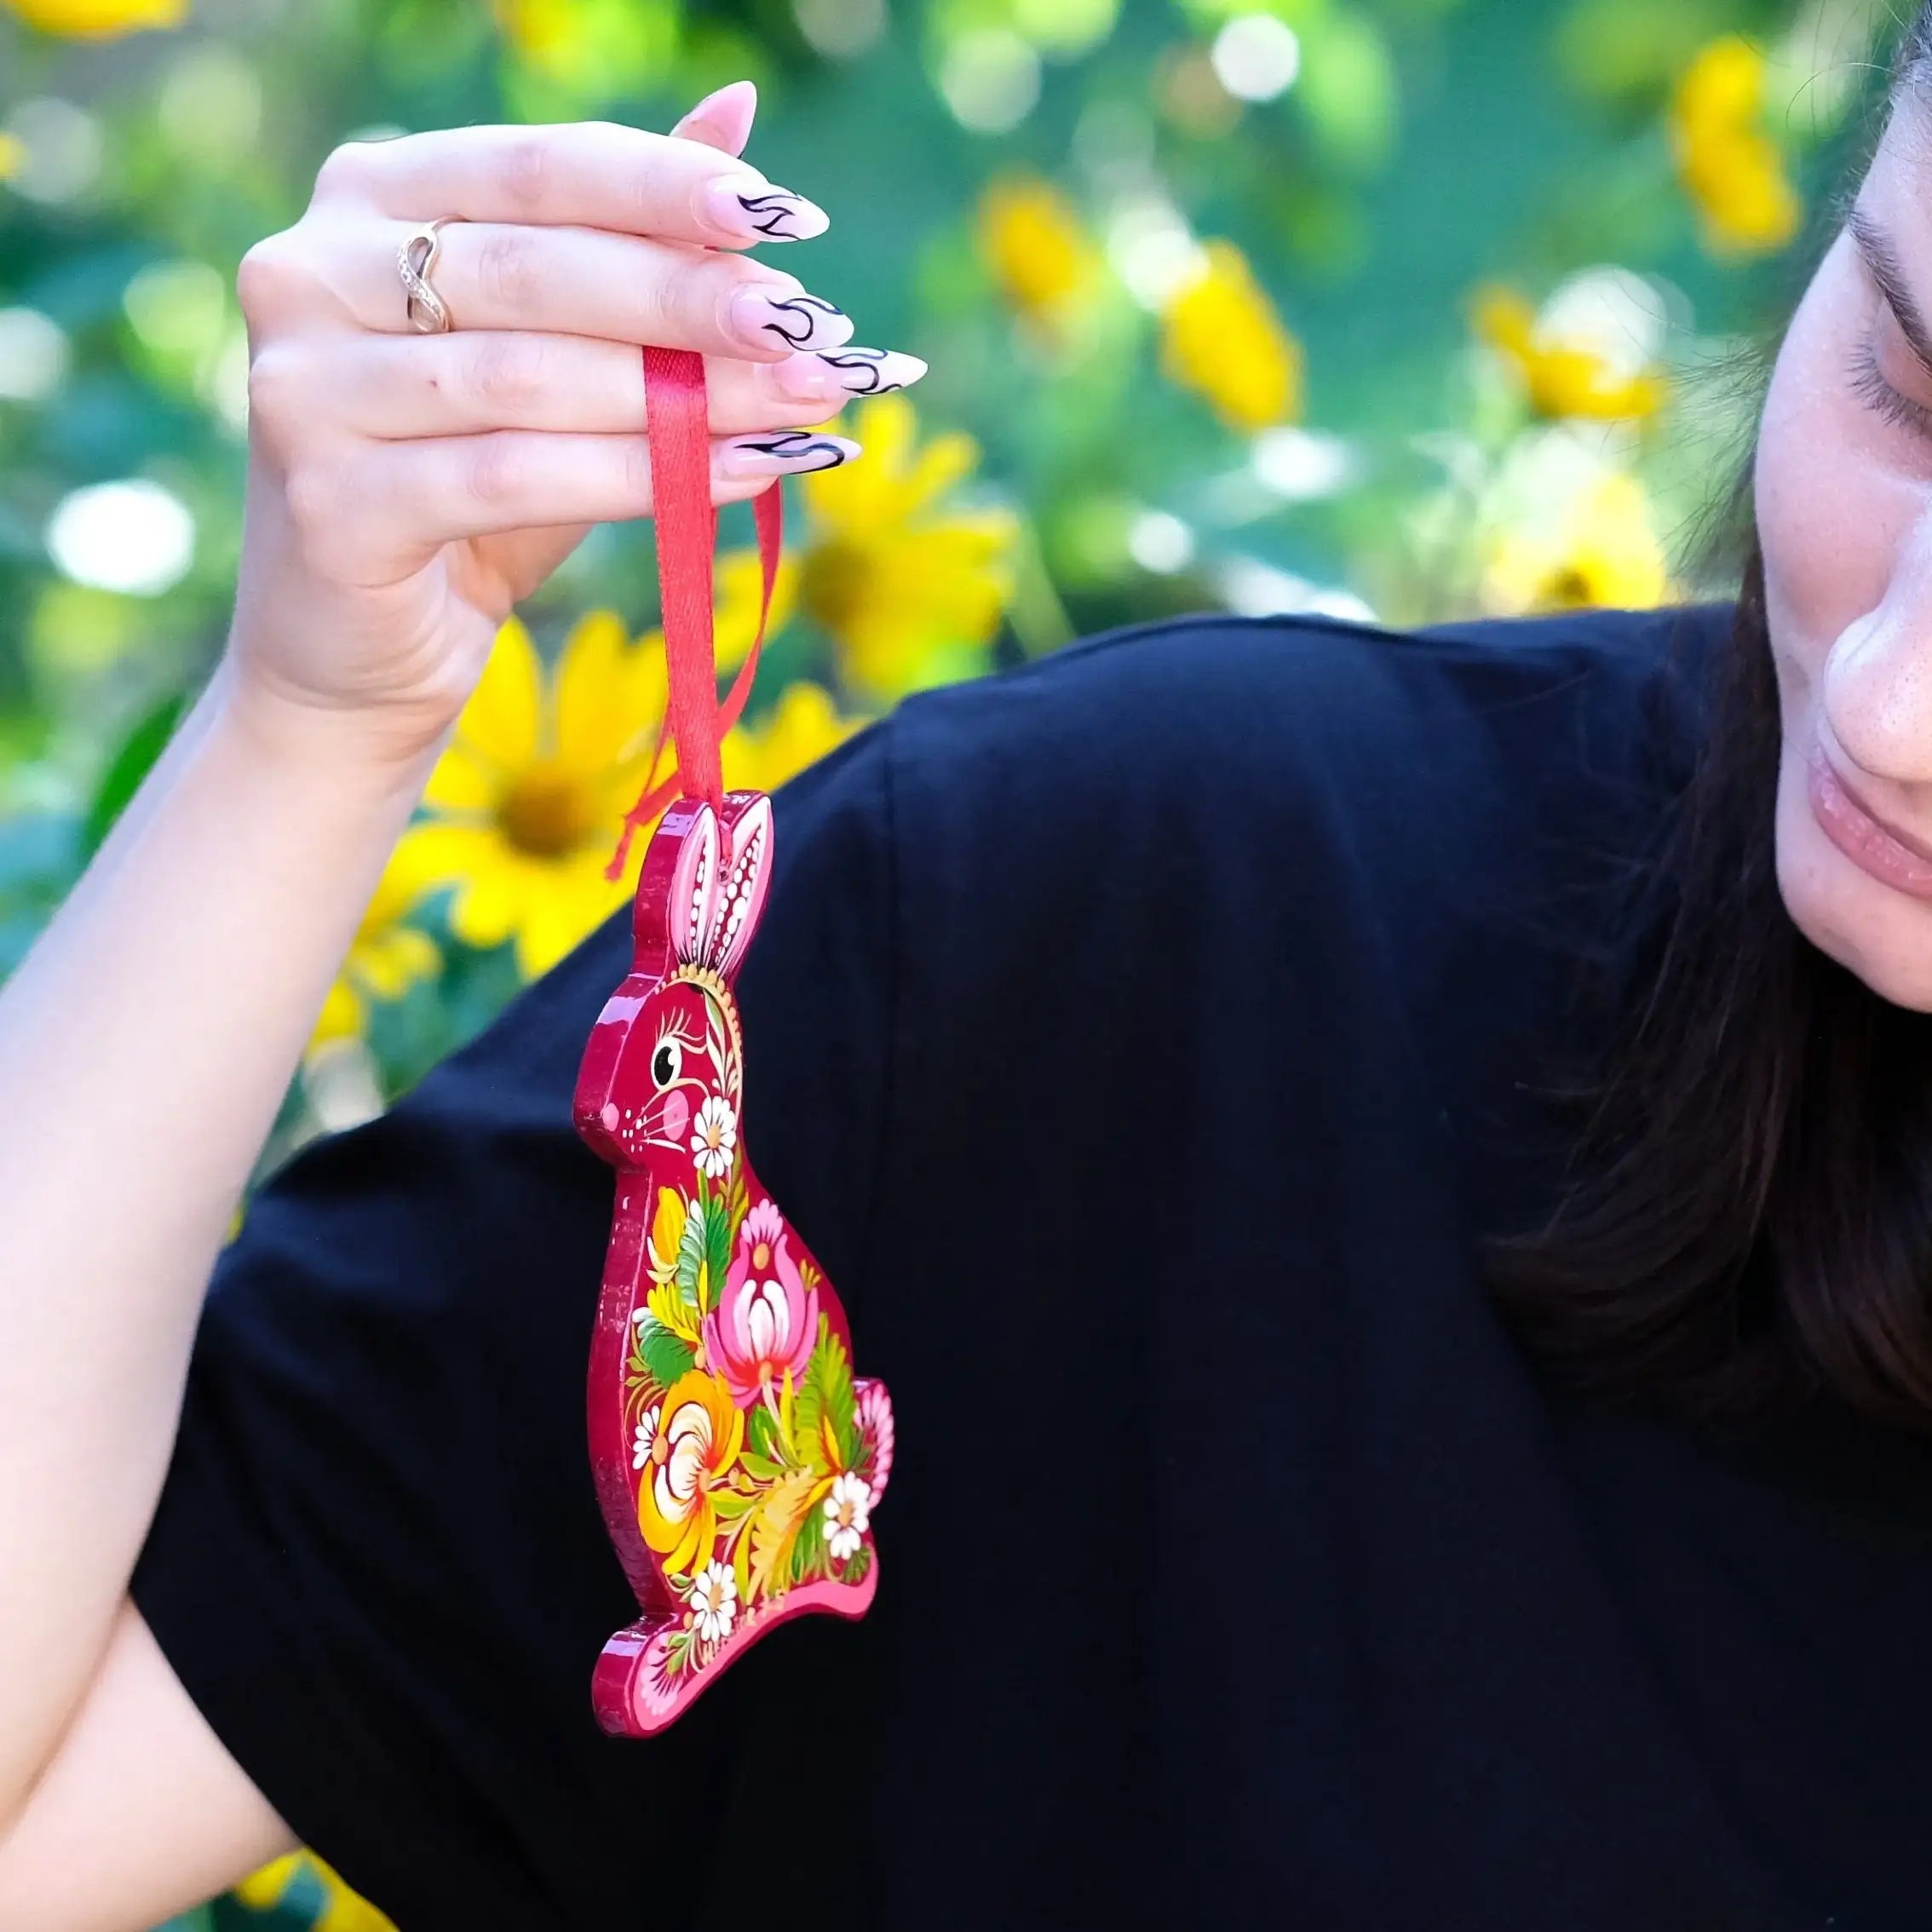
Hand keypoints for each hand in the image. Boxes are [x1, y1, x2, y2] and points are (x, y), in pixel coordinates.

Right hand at [222, 83, 923, 771]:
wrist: (360, 648)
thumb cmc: (468, 492)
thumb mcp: (555, 355)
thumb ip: (628, 241)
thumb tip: (736, 111)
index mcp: (367, 199)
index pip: (536, 167)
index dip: (665, 187)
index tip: (786, 220)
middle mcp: (312, 273)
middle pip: (538, 271)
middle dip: (693, 302)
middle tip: (811, 330)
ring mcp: (305, 390)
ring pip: (533, 379)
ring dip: (688, 396)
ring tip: (802, 406)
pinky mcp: (333, 503)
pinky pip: (518, 477)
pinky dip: (643, 475)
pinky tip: (740, 475)